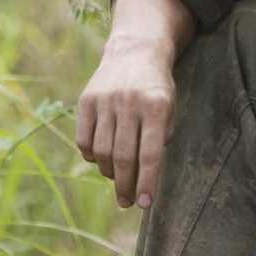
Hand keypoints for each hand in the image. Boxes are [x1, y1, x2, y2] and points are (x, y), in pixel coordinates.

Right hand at [77, 34, 177, 209]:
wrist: (135, 50)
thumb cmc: (157, 89)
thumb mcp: (170, 108)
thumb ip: (160, 138)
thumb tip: (142, 177)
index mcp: (156, 106)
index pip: (150, 154)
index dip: (147, 182)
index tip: (145, 204)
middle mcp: (130, 103)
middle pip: (123, 156)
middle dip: (126, 186)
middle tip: (127, 203)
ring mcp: (105, 101)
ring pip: (102, 151)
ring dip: (108, 172)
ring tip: (117, 179)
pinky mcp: (86, 100)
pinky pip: (84, 139)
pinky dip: (91, 156)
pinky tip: (100, 160)